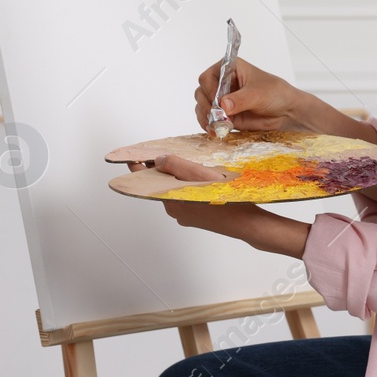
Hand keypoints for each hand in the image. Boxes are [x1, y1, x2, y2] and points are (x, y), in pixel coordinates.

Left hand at [126, 154, 308, 256]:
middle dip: (163, 168)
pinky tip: (201, 178)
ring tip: (190, 163)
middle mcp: (173, 209)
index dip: (138, 165)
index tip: (130, 156)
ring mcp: (184, 214)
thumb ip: (175, 165)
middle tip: (166, 153)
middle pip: (160, 184)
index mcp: (169, 199)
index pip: (145, 179)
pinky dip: (188, 185)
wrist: (246, 223)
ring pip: (175, 190)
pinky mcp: (195, 217)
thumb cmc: (225, 198)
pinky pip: (185, 197)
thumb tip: (158, 161)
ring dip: (179, 176)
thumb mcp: (199, 175)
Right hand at [194, 57, 301, 132]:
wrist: (286, 112)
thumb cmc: (275, 94)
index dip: (209, 89)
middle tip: (215, 116)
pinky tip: (215, 130)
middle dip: (206, 105)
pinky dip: (209, 125)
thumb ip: (240, 100)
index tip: (217, 101)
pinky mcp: (224, 114)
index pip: (208, 76)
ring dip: (205, 117)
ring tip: (215, 126)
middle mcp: (222, 83)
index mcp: (230, 69)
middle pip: (201, 92)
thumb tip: (223, 105)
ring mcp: (222, 99)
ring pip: (202, 106)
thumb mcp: (258, 94)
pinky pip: (209, 119)